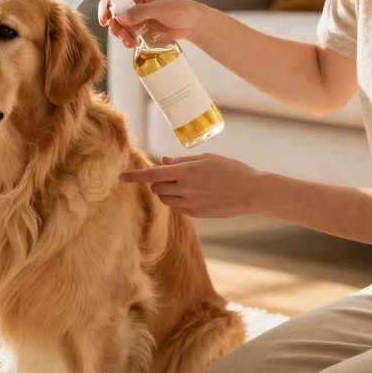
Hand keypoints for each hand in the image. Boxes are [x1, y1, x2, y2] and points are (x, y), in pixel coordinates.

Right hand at [82, 0, 205, 46]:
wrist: (192, 25)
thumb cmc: (180, 9)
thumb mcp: (160, 9)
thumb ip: (140, 12)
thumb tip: (120, 17)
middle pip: (110, 2)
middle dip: (106, 13)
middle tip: (106, 24)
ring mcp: (135, 14)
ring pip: (116, 20)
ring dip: (117, 30)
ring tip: (126, 40)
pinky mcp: (138, 27)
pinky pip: (124, 32)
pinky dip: (124, 38)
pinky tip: (131, 43)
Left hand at [119, 153, 262, 217]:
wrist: (251, 191)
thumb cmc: (230, 169)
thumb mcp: (206, 159)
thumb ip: (182, 161)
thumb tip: (164, 161)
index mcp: (186, 171)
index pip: (152, 174)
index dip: (135, 176)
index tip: (121, 177)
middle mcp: (185, 188)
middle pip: (157, 187)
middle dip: (159, 181)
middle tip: (174, 174)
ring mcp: (190, 203)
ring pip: (165, 198)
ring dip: (167, 191)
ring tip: (187, 184)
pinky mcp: (196, 213)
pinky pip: (178, 206)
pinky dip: (180, 200)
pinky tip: (197, 194)